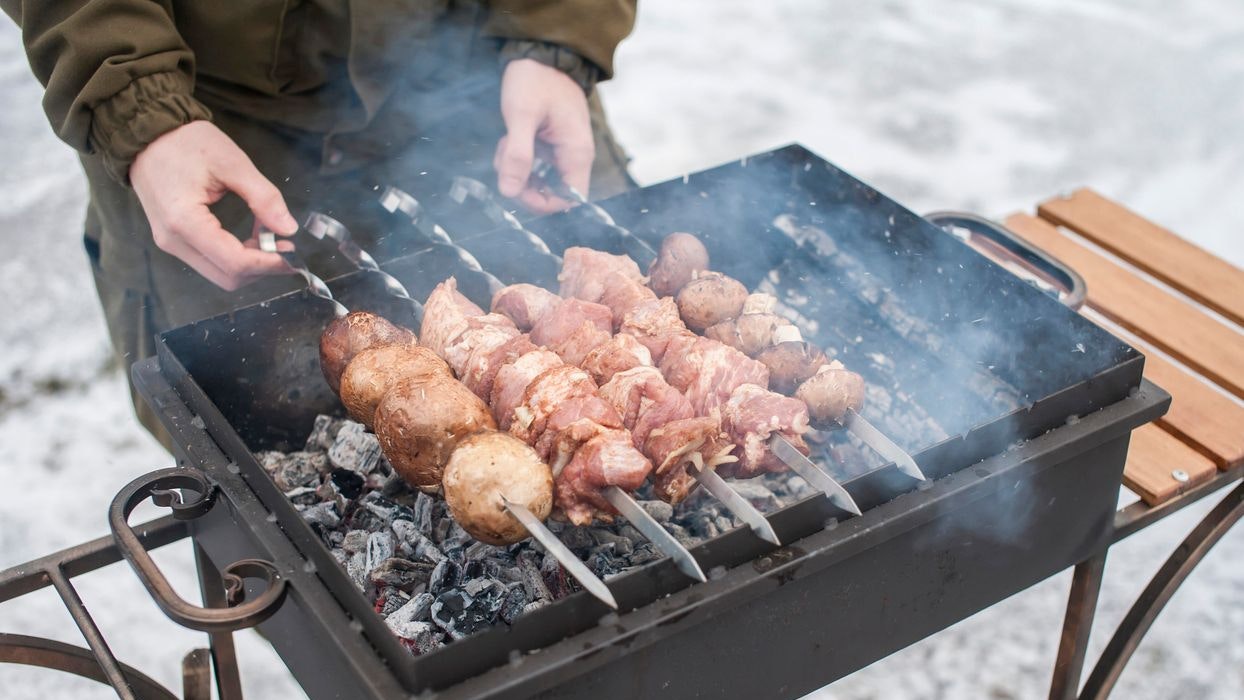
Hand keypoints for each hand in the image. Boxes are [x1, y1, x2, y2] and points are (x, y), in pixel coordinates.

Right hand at [130, 121, 297, 290]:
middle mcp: (173, 241)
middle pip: (227, 278)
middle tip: (285, 247)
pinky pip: (210, 261)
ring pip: (219, 273)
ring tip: (269, 239)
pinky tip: (251, 237)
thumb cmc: (186, 143)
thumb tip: (289, 229)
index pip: (234, 263)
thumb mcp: (232, 163)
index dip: (269, 263)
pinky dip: (235, 256)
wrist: (147, 134)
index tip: (292, 252)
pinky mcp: (173, 240)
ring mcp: (170, 243)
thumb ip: (263, 197)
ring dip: (249, 263)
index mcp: (184, 221)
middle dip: (261, 268)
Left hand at [494, 58, 593, 213]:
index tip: (517, 189)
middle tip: (506, 162)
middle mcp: (573, 157)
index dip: (542, 204)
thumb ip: (517, 155)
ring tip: (506, 142)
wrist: (541, 53)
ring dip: (516, 170)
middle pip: (551, 194)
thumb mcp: (521, 115)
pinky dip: (517, 159)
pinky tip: (509, 139)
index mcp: (576, 153)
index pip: (569, 200)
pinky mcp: (549, 146)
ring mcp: (561, 152)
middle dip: (523, 185)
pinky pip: (533, 166)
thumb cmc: (536, 80)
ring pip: (538, 181)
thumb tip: (509, 192)